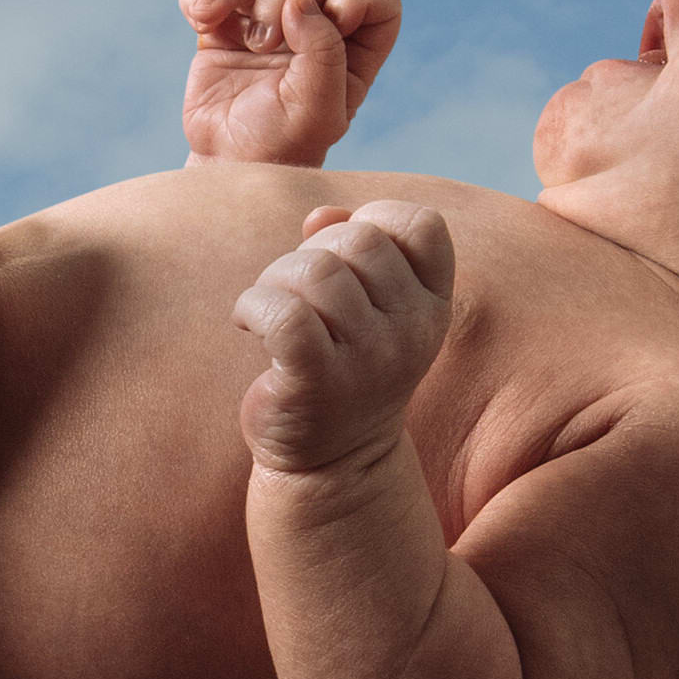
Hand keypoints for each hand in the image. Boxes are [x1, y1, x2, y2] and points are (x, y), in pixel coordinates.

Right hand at [181, 0, 402, 165]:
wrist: (223, 164)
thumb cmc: (279, 145)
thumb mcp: (316, 111)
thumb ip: (324, 54)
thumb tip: (300, 0)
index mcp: (352, 55)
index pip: (379, 5)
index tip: (336, 19)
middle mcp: (314, 32)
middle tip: (262, 43)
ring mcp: (267, 25)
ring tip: (207, 19)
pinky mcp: (225, 26)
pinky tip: (197, 20)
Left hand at [232, 198, 455, 473]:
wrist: (334, 465)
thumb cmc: (342, 368)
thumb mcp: (363, 305)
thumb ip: (348, 248)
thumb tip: (320, 213)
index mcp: (431, 305)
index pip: (422, 226)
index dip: (376, 220)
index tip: (345, 258)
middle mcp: (410, 331)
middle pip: (358, 238)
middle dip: (312, 250)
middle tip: (294, 292)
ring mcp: (370, 359)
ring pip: (316, 271)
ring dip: (275, 278)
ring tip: (268, 309)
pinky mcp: (318, 382)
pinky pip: (284, 313)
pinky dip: (252, 306)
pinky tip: (246, 324)